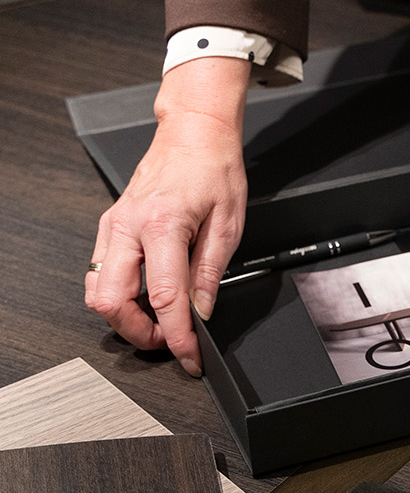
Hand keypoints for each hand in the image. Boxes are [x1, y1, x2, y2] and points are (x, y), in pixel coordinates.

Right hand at [85, 57, 249, 375]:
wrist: (193, 135)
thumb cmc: (214, 170)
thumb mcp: (228, 226)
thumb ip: (211, 274)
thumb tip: (202, 313)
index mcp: (162, 225)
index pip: (163, 298)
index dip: (176, 336)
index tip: (189, 357)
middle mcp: (128, 227)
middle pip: (111, 300)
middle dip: (138, 332)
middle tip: (169, 341)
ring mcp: (113, 227)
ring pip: (97, 290)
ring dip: (124, 316)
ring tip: (158, 322)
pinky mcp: (110, 227)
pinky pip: (100, 271)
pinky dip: (118, 294)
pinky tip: (145, 298)